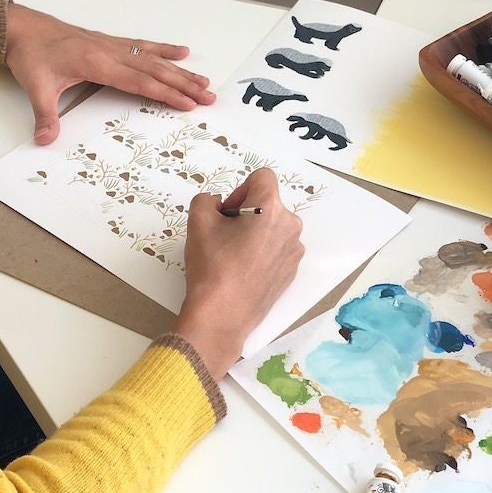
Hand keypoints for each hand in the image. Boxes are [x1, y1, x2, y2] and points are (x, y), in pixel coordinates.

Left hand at [4, 2, 214, 143]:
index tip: (188, 103)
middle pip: (154, 70)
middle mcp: (109, 51)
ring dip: (179, 70)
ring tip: (203, 79)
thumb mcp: (35, 87)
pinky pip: (142, 46)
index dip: (165, 93)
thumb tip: (45, 139)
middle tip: (208, 96)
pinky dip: (163, 50)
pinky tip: (180, 52)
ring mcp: (111, 45)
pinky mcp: (108, 42)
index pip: (139, 82)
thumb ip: (44, 115)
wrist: (21, 27)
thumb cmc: (30, 54)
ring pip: (153, 58)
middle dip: (183, 84)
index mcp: (96, 63)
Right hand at [171, 168, 304, 378]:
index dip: (240, 189)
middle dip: (246, 212)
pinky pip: (277, 249)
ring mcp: (294, 251)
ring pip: (273, 227)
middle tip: (224, 235)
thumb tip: (218, 206)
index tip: (227, 213)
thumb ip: (206, 200)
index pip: (262, 177)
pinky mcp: (292, 271)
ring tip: (233, 255)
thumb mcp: (197, 221)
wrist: (222, 315)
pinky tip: (243, 270)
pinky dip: (262, 252)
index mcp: (271, 208)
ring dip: (255, 232)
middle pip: (268, 203)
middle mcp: (290, 226)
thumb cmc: (211, 266)